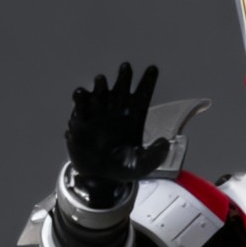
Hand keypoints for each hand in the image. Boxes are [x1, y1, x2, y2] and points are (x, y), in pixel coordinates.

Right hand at [65, 62, 169, 202]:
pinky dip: (80, 100)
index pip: (142, 96)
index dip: (147, 82)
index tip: (153, 69)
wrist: (99, 178)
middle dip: (124, 78)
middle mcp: (116, 111)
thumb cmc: (123, 168)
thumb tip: (165, 142)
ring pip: (100, 94)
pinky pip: (80, 107)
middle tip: (126, 68)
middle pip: (121, 90)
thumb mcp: (142, 165)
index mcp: (134, 117)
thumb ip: (155, 155)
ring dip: (100, 86)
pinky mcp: (81, 121)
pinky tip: (81, 93)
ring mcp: (98, 114)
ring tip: (101, 80)